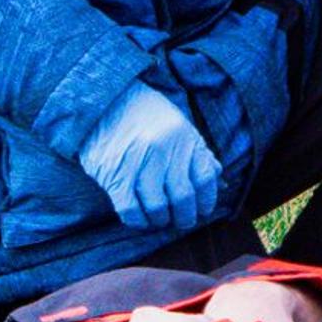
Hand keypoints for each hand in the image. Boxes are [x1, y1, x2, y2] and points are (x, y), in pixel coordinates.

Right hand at [77, 83, 222, 231]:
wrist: (102, 100)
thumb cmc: (144, 115)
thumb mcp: (178, 125)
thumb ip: (198, 153)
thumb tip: (219, 183)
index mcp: (183, 137)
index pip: (205, 179)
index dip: (206, 200)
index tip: (201, 210)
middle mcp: (163, 150)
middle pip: (183, 198)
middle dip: (185, 217)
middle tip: (180, 221)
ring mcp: (138, 163)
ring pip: (158, 209)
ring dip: (160, 220)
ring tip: (158, 218)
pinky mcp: (114, 176)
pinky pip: (131, 210)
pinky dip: (137, 220)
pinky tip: (139, 217)